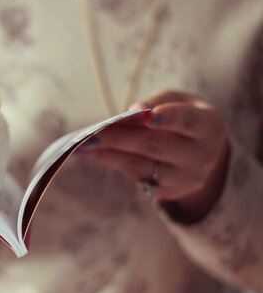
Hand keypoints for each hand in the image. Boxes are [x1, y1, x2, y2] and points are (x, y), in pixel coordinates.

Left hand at [79, 90, 229, 222]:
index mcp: (209, 126)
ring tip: (82, 145)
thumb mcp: (176, 100)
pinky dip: (112, 162)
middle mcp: (203, 156)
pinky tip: (93, 153)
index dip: (169, 118)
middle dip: (118, 138)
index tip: (148, 117)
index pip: (189, 121)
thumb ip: (156, 102)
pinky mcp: (169, 191)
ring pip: (140, 164)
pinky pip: (136, 175)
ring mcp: (186, 178)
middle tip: (90, 134)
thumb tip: (133, 113)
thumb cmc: (182, 117)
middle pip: (154, 145)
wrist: (200, 150)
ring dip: (107, 153)